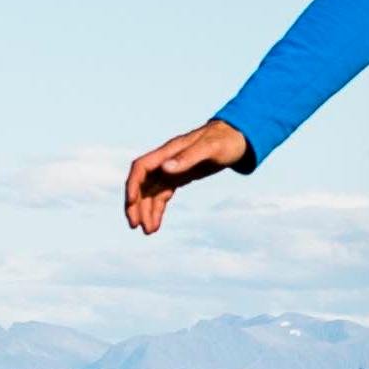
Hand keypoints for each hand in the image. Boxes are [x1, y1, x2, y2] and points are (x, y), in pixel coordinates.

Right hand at [121, 120, 252, 235]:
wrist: (237, 137)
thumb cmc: (225, 140)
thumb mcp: (210, 148)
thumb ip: (187, 158)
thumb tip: (165, 168)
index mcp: (169, 151)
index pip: (141, 168)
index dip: (133, 185)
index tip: (131, 204)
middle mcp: (166, 161)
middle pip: (142, 184)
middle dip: (135, 204)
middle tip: (135, 225)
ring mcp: (171, 170)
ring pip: (151, 193)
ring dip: (146, 211)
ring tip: (148, 231)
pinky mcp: (179, 177)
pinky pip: (162, 195)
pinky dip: (157, 210)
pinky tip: (156, 224)